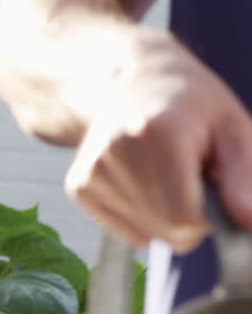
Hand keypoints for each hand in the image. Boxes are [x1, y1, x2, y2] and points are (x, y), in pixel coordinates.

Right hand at [64, 28, 251, 251]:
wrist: (132, 80)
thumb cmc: (190, 103)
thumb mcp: (233, 126)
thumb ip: (246, 175)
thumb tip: (247, 221)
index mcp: (159, 135)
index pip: (183, 220)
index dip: (208, 220)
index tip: (211, 194)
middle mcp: (116, 152)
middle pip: (164, 230)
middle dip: (188, 219)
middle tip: (190, 180)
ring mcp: (92, 169)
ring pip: (143, 233)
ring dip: (163, 217)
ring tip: (164, 177)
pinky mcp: (79, 185)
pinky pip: (122, 230)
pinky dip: (140, 219)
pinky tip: (142, 185)